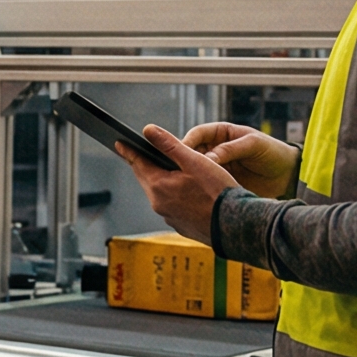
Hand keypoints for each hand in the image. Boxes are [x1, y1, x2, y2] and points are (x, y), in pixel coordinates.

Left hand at [121, 124, 246, 244]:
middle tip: (141, 155)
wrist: (237, 226)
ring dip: (163, 183)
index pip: (138, 164)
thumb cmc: (219, 192)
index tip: (119, 144)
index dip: (129, 152)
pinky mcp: (182, 227)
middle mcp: (159, 204)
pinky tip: (188, 195)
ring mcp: (170, 218)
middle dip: (146, 166)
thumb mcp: (194, 162)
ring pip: (161, 194)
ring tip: (169, 173)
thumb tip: (148, 130)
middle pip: (147, 179)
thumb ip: (169, 145)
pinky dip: (176, 198)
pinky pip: (174, 208)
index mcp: (158, 186)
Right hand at [177, 121, 298, 198]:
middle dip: (185, 160)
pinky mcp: (220, 181)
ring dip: (191, 174)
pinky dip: (200, 186)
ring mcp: (217, 166)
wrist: (289, 176)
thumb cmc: (273, 153)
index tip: (180, 153)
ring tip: (187, 184)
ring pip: (196, 168)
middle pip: (191, 152)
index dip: (187, 142)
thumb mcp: (253, 145)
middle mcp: (215, 148)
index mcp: (221, 133)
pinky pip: (205, 182)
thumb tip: (206, 159)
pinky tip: (197, 192)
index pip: (197, 134)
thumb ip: (230, 149)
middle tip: (181, 171)